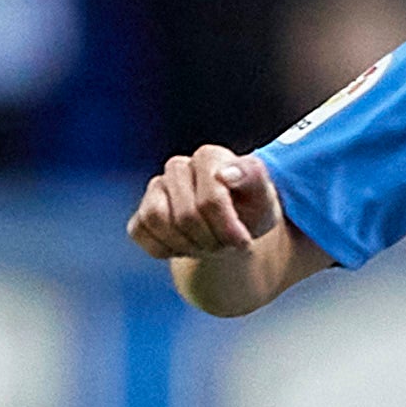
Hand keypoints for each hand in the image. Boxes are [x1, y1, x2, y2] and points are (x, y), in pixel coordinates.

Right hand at [129, 146, 284, 266]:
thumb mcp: (264, 197)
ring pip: (156, 219)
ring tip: (206, 246)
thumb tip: (225, 174)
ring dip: (186, 245)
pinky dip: (165, 249)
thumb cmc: (251, 209)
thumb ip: (253, 177)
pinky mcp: (141, 212)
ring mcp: (156, 188)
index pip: (210, 200)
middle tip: (226, 247)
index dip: (227, 230)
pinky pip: (140, 232)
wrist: (234, 227)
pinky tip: (185, 247)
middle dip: (210, 242)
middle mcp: (178, 167)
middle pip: (185, 216)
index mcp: (209, 157)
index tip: (243, 242)